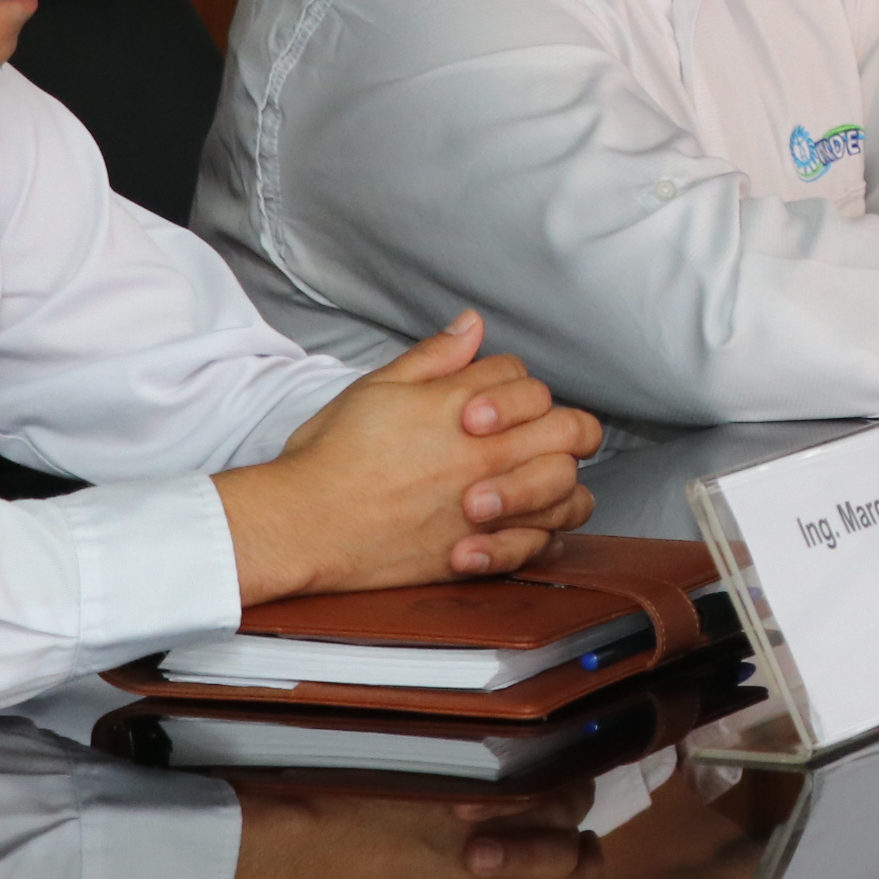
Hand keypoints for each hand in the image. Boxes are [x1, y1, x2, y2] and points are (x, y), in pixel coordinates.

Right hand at [217, 313, 601, 604]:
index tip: (485, 403)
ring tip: (530, 479)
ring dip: (560, 480)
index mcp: (466, 408)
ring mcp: (493, 507)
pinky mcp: (481, 553)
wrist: (305, 524)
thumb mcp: (377, 387)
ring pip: (571, 489)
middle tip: (534, 435)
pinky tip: (521, 525)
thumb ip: (434, 356)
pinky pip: (543, 544)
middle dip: (563, 426)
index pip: (526, 380)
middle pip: (573, 430)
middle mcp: (490, 455)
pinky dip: (542, 535)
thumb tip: (471, 325)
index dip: (511, 387)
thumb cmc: (332, 457)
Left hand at [224, 781, 596, 878]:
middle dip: (570, 867)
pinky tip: (505, 799)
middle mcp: (496, 869)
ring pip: (568, 810)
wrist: (307, 848)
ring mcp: (489, 820)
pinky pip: (527, 777)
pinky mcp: (471, 783)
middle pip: (576, 867)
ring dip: (559, 820)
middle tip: (549, 864)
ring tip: (537, 822)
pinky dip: (532, 788)